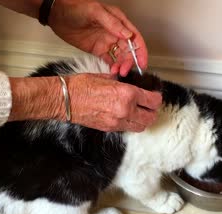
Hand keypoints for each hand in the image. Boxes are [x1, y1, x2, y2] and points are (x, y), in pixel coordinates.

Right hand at [8, 74, 161, 131]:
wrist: (65, 100)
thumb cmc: (81, 85)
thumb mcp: (106, 76)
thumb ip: (122, 82)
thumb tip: (130, 83)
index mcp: (127, 94)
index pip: (153, 100)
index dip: (156, 97)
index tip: (154, 94)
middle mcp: (125, 110)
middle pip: (151, 117)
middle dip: (152, 110)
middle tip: (149, 104)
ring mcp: (117, 122)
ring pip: (141, 126)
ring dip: (143, 119)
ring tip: (140, 112)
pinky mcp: (109, 128)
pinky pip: (128, 128)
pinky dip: (131, 123)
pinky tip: (127, 115)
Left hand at [48, 0, 147, 76]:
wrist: (57, 14)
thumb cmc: (75, 8)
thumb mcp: (95, 12)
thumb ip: (112, 24)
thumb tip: (128, 35)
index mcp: (119, 21)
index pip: (135, 37)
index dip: (140, 51)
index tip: (142, 63)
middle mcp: (115, 32)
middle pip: (128, 50)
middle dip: (129, 61)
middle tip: (125, 71)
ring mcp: (106, 41)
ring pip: (120, 57)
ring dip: (121, 65)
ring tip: (117, 73)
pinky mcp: (97, 49)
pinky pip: (108, 60)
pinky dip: (112, 67)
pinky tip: (111, 72)